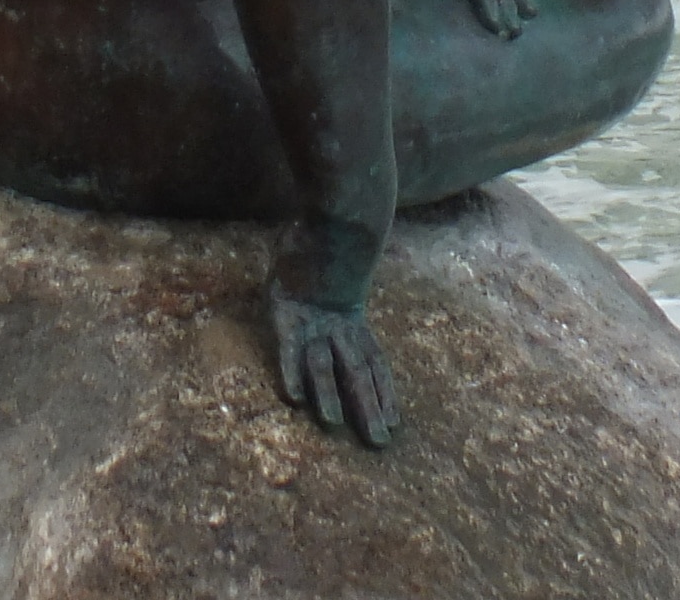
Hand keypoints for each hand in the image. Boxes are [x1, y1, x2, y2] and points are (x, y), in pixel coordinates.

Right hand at [269, 279, 400, 448]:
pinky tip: (294, 398)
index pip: (376, 363)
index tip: (394, 424)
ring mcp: (311, 324)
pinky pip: (289, 349)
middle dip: (367, 406)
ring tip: (332, 423)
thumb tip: (376, 340)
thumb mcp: (346, 294)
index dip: (385, 392)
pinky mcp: (285, 318)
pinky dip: (292, 372)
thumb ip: (357, 321)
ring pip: (323, 363)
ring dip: (328, 393)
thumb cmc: (325, 275)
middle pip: (356, 370)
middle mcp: (338, 329)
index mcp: (355, 324)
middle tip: (377, 441)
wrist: (308, 238)